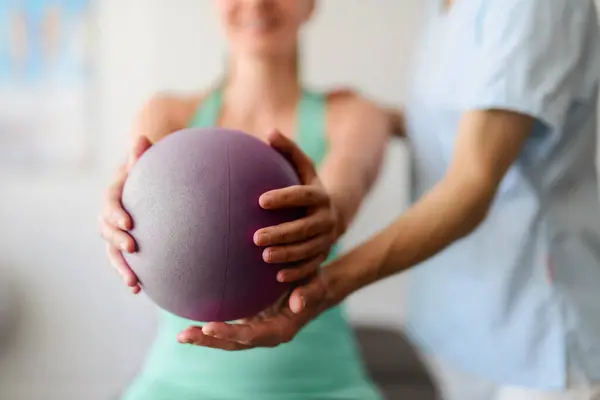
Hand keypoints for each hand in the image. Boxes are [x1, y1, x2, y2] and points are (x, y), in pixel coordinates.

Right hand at [98, 136, 151, 292]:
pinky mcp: (125, 243)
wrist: (143, 181)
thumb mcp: (143, 160)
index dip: (116, 213)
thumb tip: (142, 138)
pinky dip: (129, 274)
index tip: (129, 222)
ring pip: (113, 251)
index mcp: (114, 194)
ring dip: (121, 268)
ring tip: (133, 284)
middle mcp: (110, 215)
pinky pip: (124, 260)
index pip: (110, 203)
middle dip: (118, 242)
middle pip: (107, 231)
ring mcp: (115, 232)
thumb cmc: (146, 169)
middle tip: (132, 249)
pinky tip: (140, 290)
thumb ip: (141, 154)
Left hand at [177, 271, 332, 349]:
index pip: (252, 335)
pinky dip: (210, 327)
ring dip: (204, 338)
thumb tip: (298, 303)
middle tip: (184, 335)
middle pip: (234, 342)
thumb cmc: (315, 283)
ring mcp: (256, 329)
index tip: (209, 327)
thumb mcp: (316, 285)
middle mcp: (265, 334)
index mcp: (280, 330)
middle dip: (209, 341)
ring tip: (181, 334)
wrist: (313, 287)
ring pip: (228, 338)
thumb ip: (309, 293)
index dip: (231, 333)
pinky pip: (228, 326)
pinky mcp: (249, 320)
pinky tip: (192, 319)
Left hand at [253, 130, 339, 282]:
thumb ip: (289, 151)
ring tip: (263, 256)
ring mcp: (325, 239)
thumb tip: (269, 131)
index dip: (283, 197)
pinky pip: (310, 267)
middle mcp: (325, 219)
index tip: (260, 199)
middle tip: (255, 236)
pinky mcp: (322, 256)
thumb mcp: (304, 168)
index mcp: (320, 196)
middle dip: (281, 232)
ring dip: (286, 254)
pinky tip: (275, 277)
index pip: (302, 195)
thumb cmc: (309, 189)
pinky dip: (295, 272)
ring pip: (307, 249)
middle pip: (304, 227)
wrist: (334, 215)